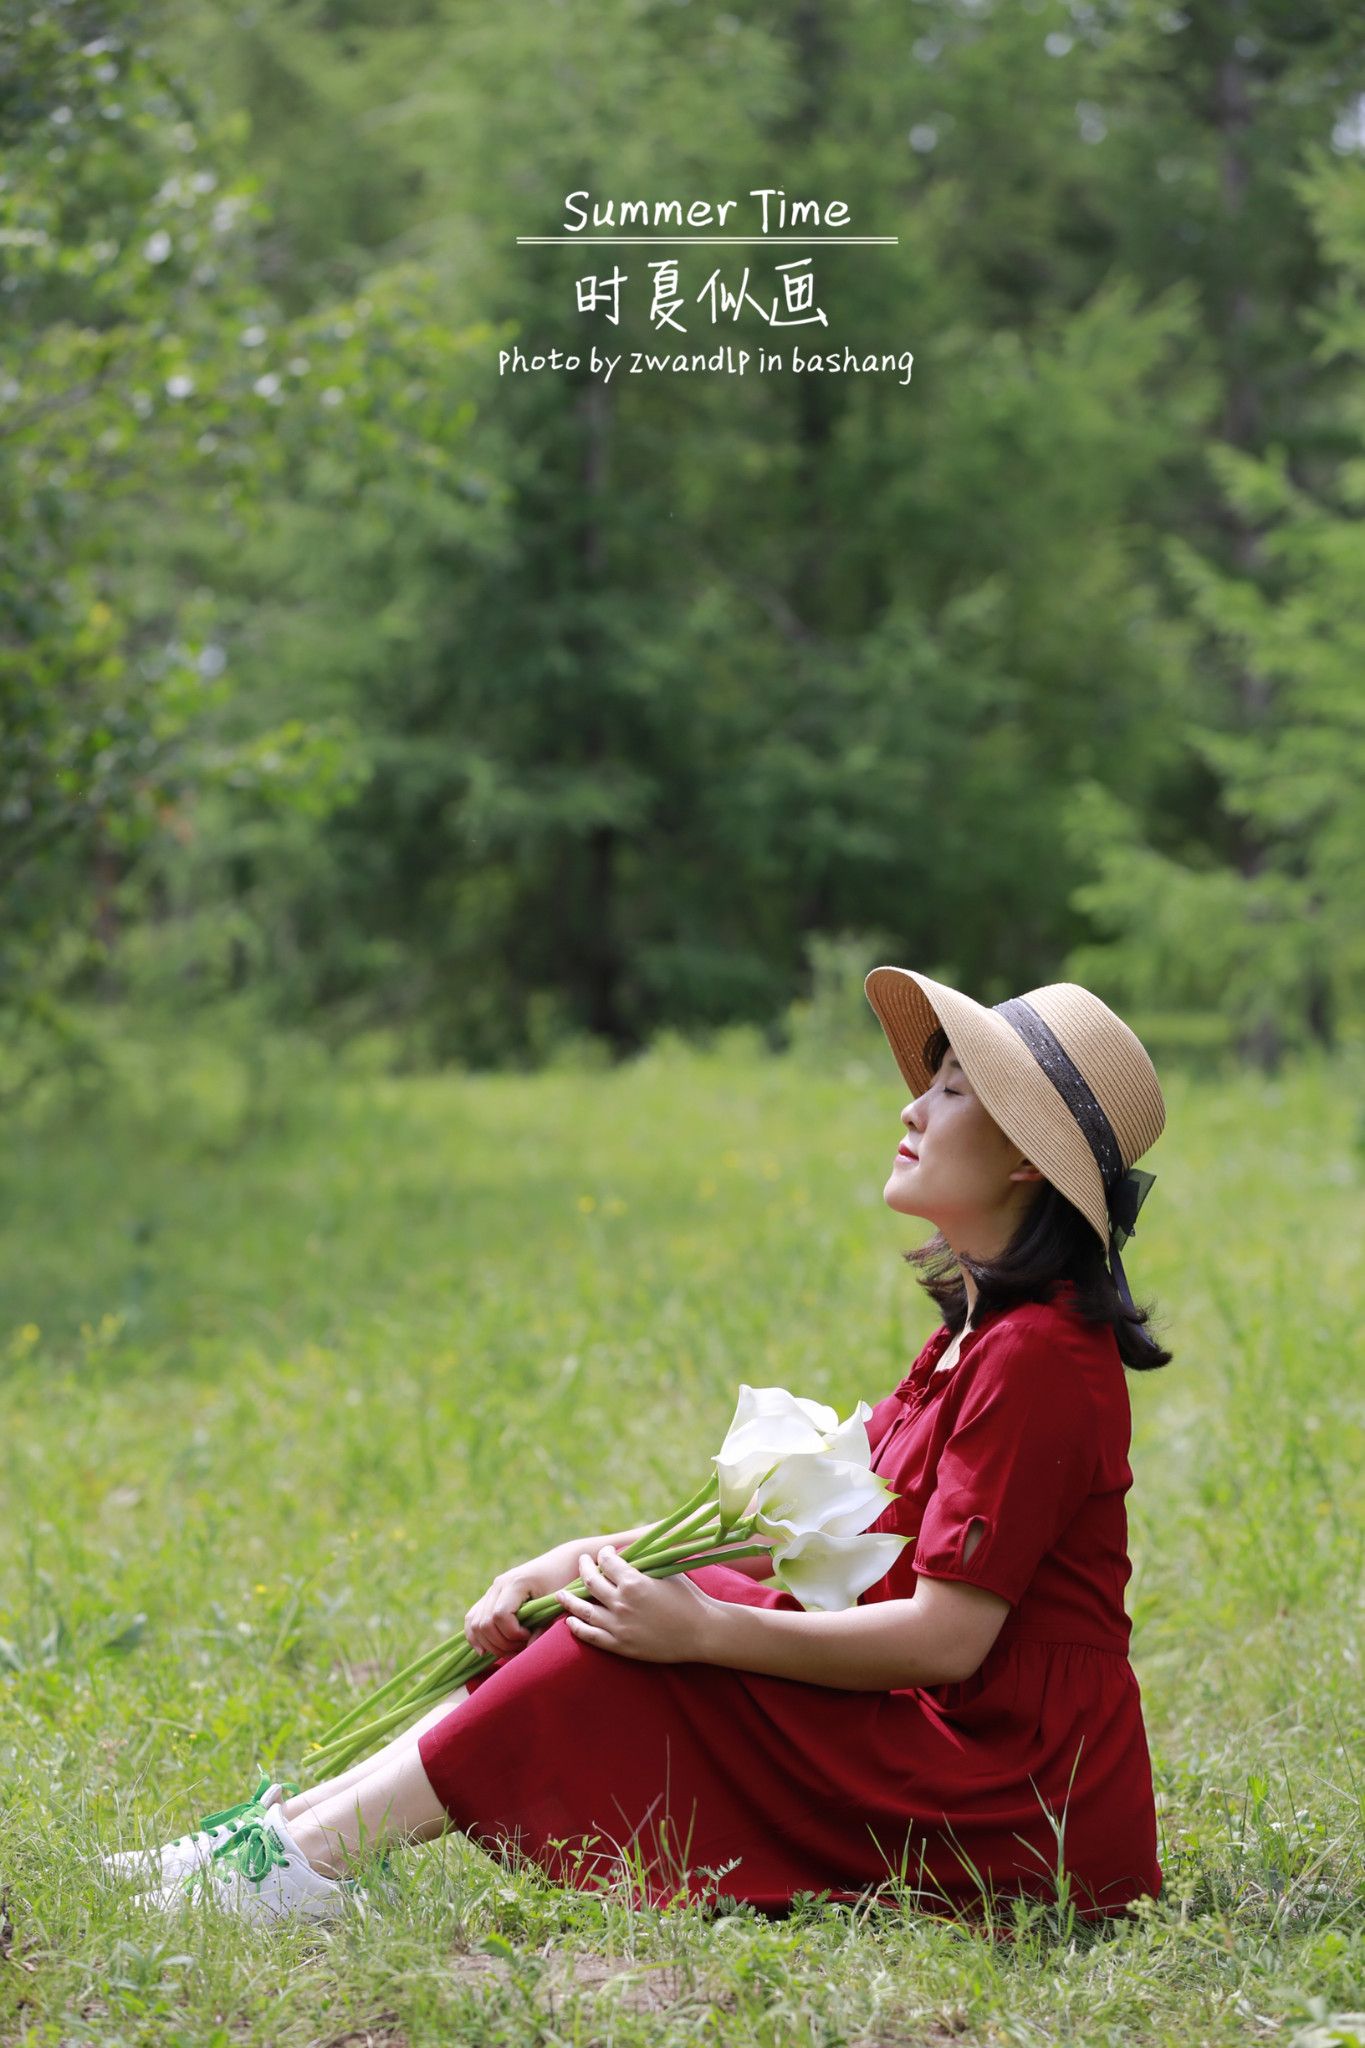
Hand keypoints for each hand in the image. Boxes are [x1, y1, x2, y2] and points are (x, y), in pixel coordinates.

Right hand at [465, 1538, 589, 1658]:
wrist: (562, 1563)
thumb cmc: (564, 1582)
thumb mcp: (557, 1604)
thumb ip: (544, 1627)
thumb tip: (528, 1648)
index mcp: (515, 1583)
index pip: (500, 1615)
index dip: (513, 1633)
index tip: (530, 1635)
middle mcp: (498, 1585)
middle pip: (485, 1623)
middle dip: (502, 1643)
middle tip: (522, 1647)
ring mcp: (492, 1590)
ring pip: (475, 1623)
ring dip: (490, 1644)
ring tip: (512, 1649)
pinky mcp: (491, 1596)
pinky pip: (473, 1618)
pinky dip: (475, 1636)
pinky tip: (484, 1651)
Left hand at [554, 1546, 717, 1664]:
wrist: (701, 1632)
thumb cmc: (689, 1598)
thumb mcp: (668, 1572)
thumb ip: (646, 1563)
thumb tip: (630, 1553)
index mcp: (633, 1581)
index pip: (607, 1561)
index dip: (604, 1554)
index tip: (604, 1553)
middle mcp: (621, 1602)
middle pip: (591, 1581)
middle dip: (584, 1568)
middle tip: (582, 1562)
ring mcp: (618, 1626)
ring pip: (583, 1610)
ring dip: (569, 1600)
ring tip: (559, 1595)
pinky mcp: (620, 1645)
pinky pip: (590, 1636)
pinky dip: (577, 1627)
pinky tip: (570, 1621)